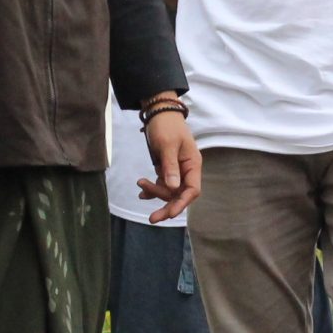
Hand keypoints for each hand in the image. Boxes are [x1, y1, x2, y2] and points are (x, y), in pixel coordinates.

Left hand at [136, 106, 201, 222]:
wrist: (159, 113)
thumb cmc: (166, 126)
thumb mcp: (167, 145)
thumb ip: (170, 167)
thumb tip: (173, 188)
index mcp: (192, 164)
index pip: (192, 190)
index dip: (182, 203)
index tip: (169, 214)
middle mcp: (187, 169)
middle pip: (180, 194)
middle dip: (166, 205)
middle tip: (152, 219)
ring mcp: (177, 170)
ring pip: (169, 191)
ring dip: (155, 192)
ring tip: (140, 184)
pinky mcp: (166, 168)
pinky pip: (162, 184)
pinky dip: (152, 189)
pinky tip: (141, 192)